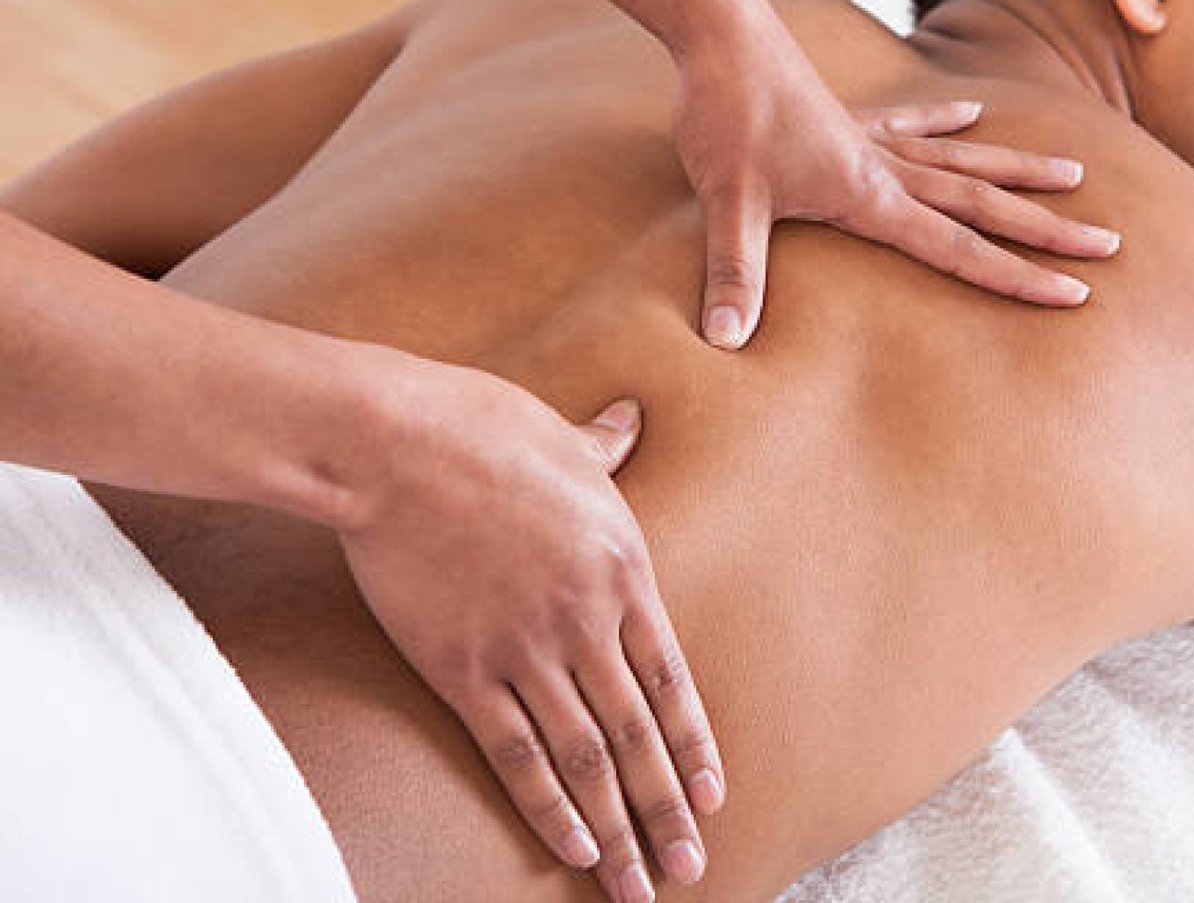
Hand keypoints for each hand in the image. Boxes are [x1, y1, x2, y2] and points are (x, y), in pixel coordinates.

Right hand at [330, 358, 719, 901]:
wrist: (397, 445)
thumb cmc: (483, 428)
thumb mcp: (563, 437)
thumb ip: (604, 447)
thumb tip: (629, 421)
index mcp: (621, 570)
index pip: (670, 680)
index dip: (693, 746)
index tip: (712, 798)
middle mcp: (585, 623)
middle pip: (635, 735)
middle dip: (665, 810)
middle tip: (689, 869)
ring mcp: (524, 650)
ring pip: (584, 760)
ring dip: (615, 830)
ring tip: (636, 887)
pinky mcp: (462, 669)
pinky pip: (515, 755)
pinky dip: (547, 808)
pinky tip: (572, 849)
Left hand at [671, 3, 1119, 348]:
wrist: (719, 29)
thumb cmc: (725, 116)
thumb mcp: (728, 202)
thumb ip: (735, 272)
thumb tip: (725, 339)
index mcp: (869, 193)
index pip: (958, 246)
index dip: (1016, 276)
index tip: (1073, 293)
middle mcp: (884, 165)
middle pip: (981, 201)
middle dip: (1045, 228)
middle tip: (1108, 242)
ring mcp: (870, 137)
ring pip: (962, 159)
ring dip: (1017, 171)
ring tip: (1073, 174)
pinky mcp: (847, 116)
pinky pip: (911, 124)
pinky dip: (945, 120)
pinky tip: (974, 111)